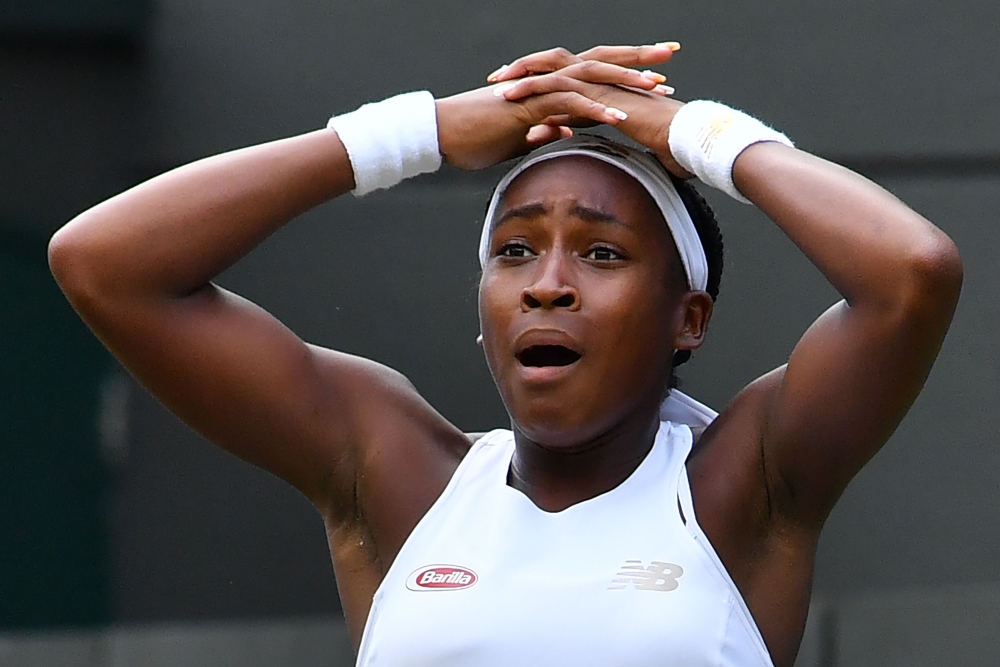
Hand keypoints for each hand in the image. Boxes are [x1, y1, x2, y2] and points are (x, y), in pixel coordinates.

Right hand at [436, 44, 678, 170]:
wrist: (442, 134)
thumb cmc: (474, 138)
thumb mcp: (517, 138)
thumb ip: (542, 131)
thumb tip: (563, 131)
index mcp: (548, 88)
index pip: (595, 73)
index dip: (626, 71)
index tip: (658, 76)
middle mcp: (547, 81)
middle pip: (600, 62)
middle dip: (637, 59)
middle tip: (671, 55)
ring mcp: (538, 90)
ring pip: (590, 77)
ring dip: (624, 82)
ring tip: (657, 89)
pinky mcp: (527, 105)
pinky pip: (567, 103)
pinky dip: (594, 108)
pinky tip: (619, 116)